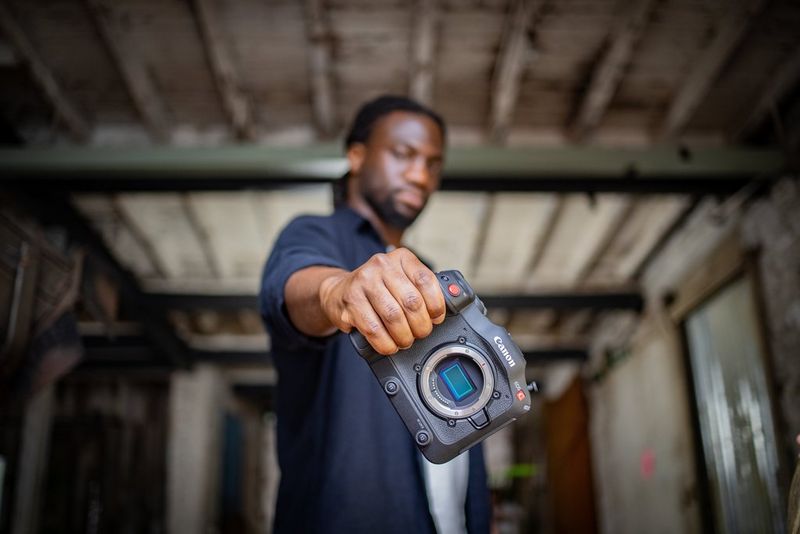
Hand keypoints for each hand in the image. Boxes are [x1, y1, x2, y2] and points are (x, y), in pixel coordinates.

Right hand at [318, 248, 446, 354]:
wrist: (340, 291)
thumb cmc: (378, 289)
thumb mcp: (401, 279)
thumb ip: (420, 290)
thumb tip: (442, 312)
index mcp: (401, 257)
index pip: (426, 280)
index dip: (436, 305)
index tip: (436, 318)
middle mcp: (382, 264)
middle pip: (411, 302)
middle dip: (421, 325)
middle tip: (421, 334)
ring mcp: (364, 281)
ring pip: (393, 316)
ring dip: (404, 336)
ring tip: (405, 341)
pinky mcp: (350, 300)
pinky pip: (373, 328)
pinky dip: (385, 343)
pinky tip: (389, 346)